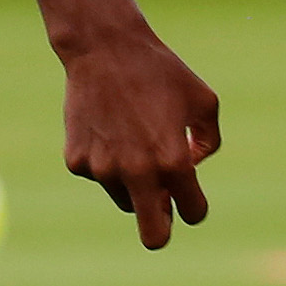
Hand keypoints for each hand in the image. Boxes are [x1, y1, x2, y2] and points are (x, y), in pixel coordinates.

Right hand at [58, 32, 221, 248]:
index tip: (190, 197)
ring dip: (134, 184)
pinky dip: (106, 162)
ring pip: (125, 199)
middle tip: (164, 211)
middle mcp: (136, 172)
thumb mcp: (203, 101)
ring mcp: (102, 170)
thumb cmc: (160, 72)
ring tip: (134, 141)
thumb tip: (193, 167)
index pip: (193, 213)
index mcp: (172, 161)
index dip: (195, 208)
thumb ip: (208, 142)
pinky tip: (109, 128)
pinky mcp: (77, 161)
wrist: (104, 49)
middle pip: (154, 236)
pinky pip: (99, 176)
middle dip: (162, 230)